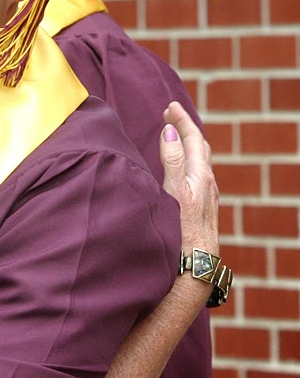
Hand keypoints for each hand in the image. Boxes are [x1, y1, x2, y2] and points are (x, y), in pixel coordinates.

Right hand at [160, 102, 218, 255]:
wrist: (194, 270)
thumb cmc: (182, 234)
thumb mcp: (176, 192)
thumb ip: (173, 160)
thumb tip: (170, 129)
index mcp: (200, 177)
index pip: (193, 139)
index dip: (181, 120)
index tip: (169, 106)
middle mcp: (207, 185)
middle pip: (200, 148)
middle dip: (186, 128)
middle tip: (171, 115)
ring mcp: (207, 198)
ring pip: (201, 163)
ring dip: (189, 145)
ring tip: (177, 136)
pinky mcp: (202, 210)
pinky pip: (198, 176)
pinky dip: (189, 162)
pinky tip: (183, 171)